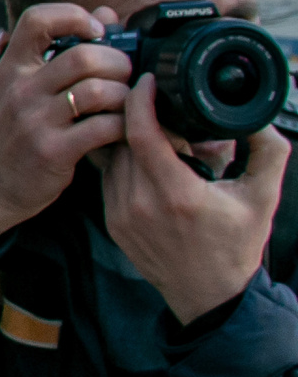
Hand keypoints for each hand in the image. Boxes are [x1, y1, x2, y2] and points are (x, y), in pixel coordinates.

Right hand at [0, 4, 134, 243]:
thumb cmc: (17, 131)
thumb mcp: (26, 87)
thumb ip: (64, 49)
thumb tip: (106, 14)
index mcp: (12, 67)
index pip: (37, 20)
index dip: (74, 16)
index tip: (96, 31)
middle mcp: (20, 89)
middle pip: (84, 56)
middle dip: (118, 62)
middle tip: (125, 75)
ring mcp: (35, 121)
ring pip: (100, 92)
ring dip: (125, 96)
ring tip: (125, 104)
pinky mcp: (54, 151)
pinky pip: (105, 128)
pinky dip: (124, 126)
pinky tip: (121, 129)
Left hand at [99, 74, 290, 323]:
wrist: (209, 295)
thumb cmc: (237, 245)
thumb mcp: (262, 196)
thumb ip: (267, 151)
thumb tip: (256, 117)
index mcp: (177, 194)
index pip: (142, 134)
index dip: (141, 100)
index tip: (148, 80)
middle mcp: (141, 204)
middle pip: (123, 139)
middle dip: (139, 116)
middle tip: (160, 106)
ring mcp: (120, 214)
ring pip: (112, 156)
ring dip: (129, 138)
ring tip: (158, 134)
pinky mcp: (111, 221)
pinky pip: (108, 177)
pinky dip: (123, 162)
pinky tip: (146, 160)